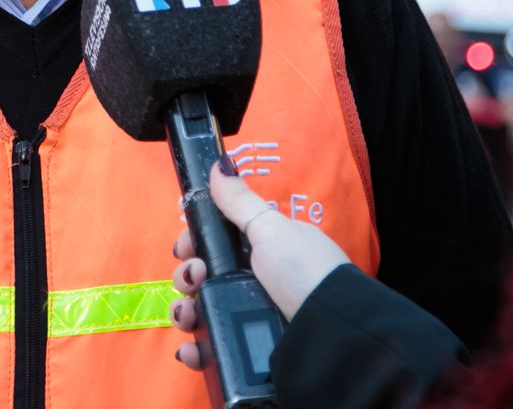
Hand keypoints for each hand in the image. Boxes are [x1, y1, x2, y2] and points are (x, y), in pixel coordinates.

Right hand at [168, 161, 349, 370]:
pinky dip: (194, 348)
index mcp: (260, 251)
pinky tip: (190, 347)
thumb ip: (240, 202)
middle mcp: (252, 283)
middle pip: (202, 277)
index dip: (194, 244)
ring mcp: (248, 317)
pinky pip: (211, 346)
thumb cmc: (302, 270)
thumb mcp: (271, 229)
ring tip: (189, 314)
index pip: (215, 244)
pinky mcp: (245, 349)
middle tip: (194, 278)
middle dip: (186, 276)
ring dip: (184, 311)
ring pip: (200, 312)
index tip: (186, 246)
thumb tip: (219, 163)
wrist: (328, 329)